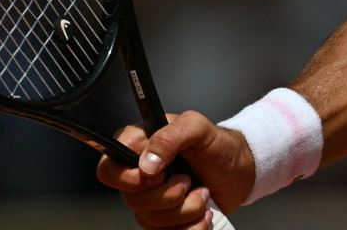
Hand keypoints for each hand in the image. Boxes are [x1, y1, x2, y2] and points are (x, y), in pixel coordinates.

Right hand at [96, 111, 254, 228]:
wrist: (239, 170)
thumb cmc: (216, 144)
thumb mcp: (197, 127)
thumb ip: (170, 136)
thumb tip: (145, 164)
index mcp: (138, 146)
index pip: (108, 169)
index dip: (128, 178)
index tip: (157, 174)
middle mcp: (138, 176)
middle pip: (132, 200)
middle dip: (167, 196)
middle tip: (189, 181)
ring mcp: (149, 201)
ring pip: (150, 221)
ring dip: (185, 211)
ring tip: (203, 194)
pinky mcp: (163, 221)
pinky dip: (191, 228)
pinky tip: (204, 214)